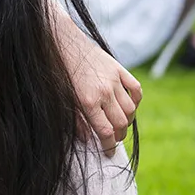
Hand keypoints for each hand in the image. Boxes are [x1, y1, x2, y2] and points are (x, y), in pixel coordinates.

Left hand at [65, 42, 142, 156]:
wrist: (63, 42)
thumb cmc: (59, 72)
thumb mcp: (63, 99)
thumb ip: (77, 120)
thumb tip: (89, 140)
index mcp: (87, 101)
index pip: (105, 132)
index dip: (109, 146)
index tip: (109, 152)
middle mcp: (104, 92)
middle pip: (120, 123)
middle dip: (118, 136)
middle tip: (113, 140)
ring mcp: (114, 80)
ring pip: (130, 109)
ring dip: (127, 121)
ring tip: (120, 126)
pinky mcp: (119, 69)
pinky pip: (136, 89)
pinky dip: (136, 101)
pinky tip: (130, 106)